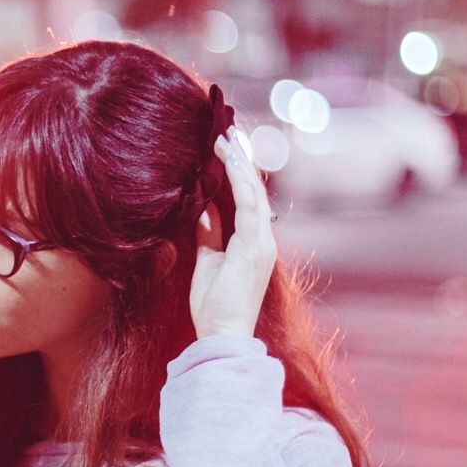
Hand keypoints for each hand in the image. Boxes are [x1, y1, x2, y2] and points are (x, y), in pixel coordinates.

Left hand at [190, 128, 277, 338]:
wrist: (223, 334)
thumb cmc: (215, 305)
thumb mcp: (208, 261)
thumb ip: (210, 233)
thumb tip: (204, 208)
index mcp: (253, 242)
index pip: (248, 199)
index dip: (238, 173)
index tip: (225, 149)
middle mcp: (262, 239)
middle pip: (254, 190)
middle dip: (241, 160)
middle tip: (227, 132)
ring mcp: (261, 243)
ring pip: (254, 193)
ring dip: (240, 164)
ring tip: (226, 138)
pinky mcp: (255, 248)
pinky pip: (249, 207)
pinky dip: (240, 182)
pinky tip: (229, 163)